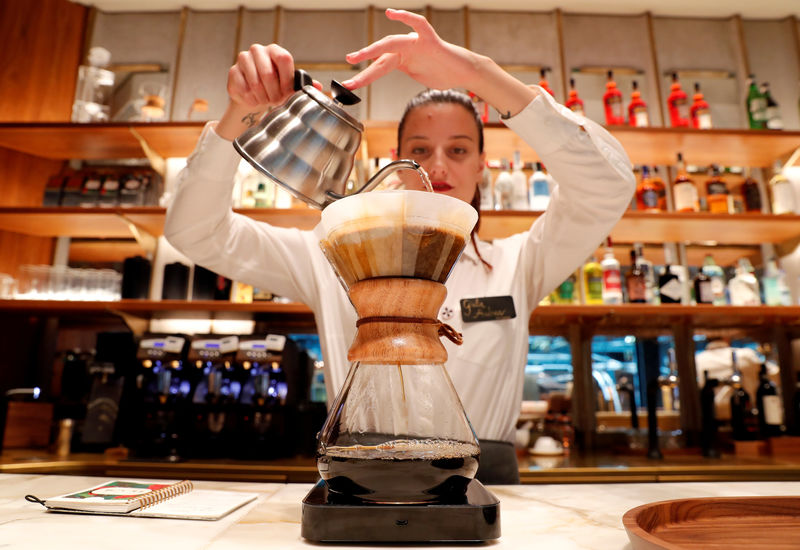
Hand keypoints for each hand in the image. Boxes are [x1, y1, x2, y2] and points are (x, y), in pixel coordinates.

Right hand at [227, 44, 319, 109]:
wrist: (254, 95)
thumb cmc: (274, 87)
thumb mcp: (290, 85)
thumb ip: (303, 84)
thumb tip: (318, 87)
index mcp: (275, 51)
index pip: (284, 59)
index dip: (286, 79)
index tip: (287, 92)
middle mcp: (258, 50)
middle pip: (268, 73)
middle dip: (274, 93)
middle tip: (276, 101)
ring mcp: (244, 59)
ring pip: (255, 83)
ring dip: (263, 98)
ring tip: (266, 100)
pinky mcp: (233, 71)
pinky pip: (244, 89)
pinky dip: (251, 99)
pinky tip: (254, 99)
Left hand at [342, 9, 480, 90]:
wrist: (464, 71)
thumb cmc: (443, 73)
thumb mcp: (418, 75)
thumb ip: (403, 69)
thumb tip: (390, 68)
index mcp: (402, 60)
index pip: (379, 68)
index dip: (364, 76)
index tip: (350, 85)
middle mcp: (406, 50)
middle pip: (380, 58)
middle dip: (363, 69)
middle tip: (349, 81)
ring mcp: (417, 44)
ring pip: (391, 43)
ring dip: (373, 50)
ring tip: (358, 56)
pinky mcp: (431, 41)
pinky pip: (418, 25)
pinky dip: (405, 17)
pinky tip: (392, 13)